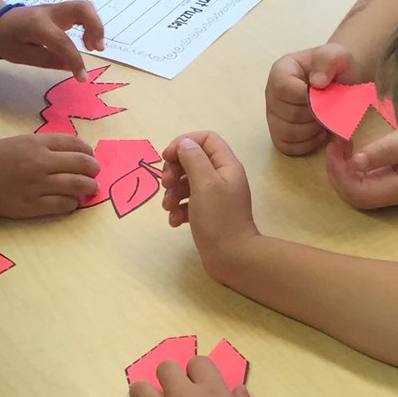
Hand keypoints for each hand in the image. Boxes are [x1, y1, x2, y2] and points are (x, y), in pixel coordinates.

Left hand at [0, 1, 104, 79]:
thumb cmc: (6, 40)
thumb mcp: (22, 56)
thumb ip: (48, 60)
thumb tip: (70, 66)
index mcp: (37, 25)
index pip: (63, 41)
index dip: (75, 61)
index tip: (82, 78)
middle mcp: (50, 12)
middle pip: (82, 8)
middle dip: (96, 28)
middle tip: (97, 49)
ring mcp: (56, 9)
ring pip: (85, 7)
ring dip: (95, 26)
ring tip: (94, 47)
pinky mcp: (60, 12)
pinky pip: (81, 13)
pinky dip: (90, 25)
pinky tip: (87, 42)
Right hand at [0, 133, 99, 217]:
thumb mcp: (17, 142)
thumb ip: (43, 145)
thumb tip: (70, 152)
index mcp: (36, 144)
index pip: (74, 143)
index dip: (88, 150)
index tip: (90, 154)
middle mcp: (40, 163)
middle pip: (81, 164)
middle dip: (94, 168)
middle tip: (95, 172)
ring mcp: (38, 186)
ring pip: (77, 186)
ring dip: (89, 187)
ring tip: (92, 188)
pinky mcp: (34, 206)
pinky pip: (63, 204)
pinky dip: (74, 203)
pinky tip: (74, 201)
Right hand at [161, 132, 258, 277]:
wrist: (231, 257)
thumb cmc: (219, 218)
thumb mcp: (204, 184)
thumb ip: (193, 159)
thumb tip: (183, 144)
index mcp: (226, 165)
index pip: (205, 139)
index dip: (184, 143)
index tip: (167, 158)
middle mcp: (221, 177)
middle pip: (192, 160)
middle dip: (174, 170)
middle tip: (166, 184)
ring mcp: (214, 197)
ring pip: (186, 183)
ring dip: (172, 193)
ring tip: (168, 208)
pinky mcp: (207, 214)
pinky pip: (187, 203)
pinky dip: (178, 209)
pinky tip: (175, 221)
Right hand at [265, 43, 363, 154]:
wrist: (339, 82)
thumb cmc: (337, 68)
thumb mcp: (338, 56)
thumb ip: (328, 60)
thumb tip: (317, 82)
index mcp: (281, 71)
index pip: (284, 89)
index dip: (307, 97)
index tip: (324, 94)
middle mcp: (271, 94)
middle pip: (288, 115)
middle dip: (314, 115)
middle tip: (329, 108)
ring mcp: (273, 116)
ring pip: (286, 134)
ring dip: (312, 131)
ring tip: (324, 120)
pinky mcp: (279, 133)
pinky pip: (287, 147)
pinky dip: (307, 144)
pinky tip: (319, 133)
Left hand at [324, 129, 397, 209]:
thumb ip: (385, 151)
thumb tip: (356, 165)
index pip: (360, 195)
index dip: (340, 175)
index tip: (336, 145)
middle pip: (356, 196)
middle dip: (338, 172)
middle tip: (336, 143)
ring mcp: (397, 184)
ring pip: (359, 189)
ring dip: (343, 169)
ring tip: (341, 143)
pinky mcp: (397, 174)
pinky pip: (367, 178)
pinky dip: (353, 165)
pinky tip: (352, 147)